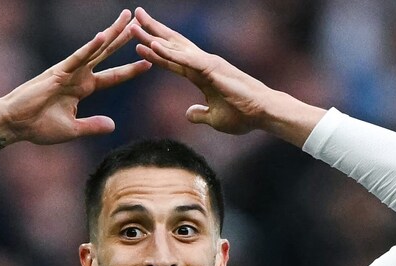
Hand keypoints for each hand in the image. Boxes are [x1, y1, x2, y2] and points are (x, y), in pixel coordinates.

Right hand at [0, 10, 150, 155]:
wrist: (15, 125)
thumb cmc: (39, 127)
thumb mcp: (73, 130)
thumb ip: (93, 126)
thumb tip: (113, 125)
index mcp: (82, 88)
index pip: (112, 77)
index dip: (131, 70)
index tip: (149, 62)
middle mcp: (78, 76)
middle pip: (106, 54)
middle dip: (123, 39)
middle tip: (139, 23)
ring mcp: (68, 72)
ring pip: (95, 50)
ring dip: (111, 34)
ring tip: (127, 19)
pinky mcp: (56, 73)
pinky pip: (76, 58)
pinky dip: (89, 48)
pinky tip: (102, 36)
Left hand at [131, 7, 324, 144]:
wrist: (262, 114)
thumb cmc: (243, 115)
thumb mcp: (214, 118)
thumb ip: (199, 115)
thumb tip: (188, 114)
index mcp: (200, 74)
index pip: (172, 59)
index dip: (155, 49)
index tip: (138, 41)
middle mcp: (202, 63)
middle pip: (171, 44)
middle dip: (151, 30)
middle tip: (133, 17)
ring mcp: (206, 64)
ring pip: (174, 47)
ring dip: (153, 36)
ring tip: (134, 26)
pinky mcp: (211, 69)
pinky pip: (184, 59)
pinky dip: (168, 52)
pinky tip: (152, 45)